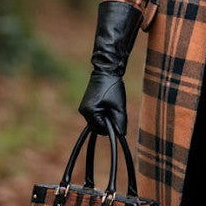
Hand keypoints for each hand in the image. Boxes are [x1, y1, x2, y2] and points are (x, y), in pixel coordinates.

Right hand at [77, 0, 142, 136]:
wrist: (106, 71)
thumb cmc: (113, 87)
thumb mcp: (119, 107)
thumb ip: (120, 123)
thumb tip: (121, 135)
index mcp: (90, 112)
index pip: (102, 130)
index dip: (112, 126)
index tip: (116, 113)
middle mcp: (83, 112)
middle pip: (98, 127)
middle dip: (108, 122)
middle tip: (114, 108)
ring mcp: (83, 108)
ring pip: (97, 121)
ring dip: (106, 117)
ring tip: (111, 103)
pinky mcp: (86, 105)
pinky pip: (95, 115)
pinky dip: (103, 113)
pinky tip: (107, 103)